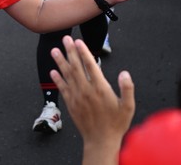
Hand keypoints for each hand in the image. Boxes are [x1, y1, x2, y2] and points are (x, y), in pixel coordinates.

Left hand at [50, 36, 134, 160]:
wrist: (101, 141)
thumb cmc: (116, 124)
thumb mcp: (128, 107)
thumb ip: (127, 89)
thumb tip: (125, 73)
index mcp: (101, 89)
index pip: (90, 66)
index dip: (84, 52)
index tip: (78, 42)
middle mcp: (87, 90)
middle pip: (77, 66)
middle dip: (70, 51)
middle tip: (65, 39)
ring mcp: (77, 96)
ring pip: (67, 75)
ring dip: (60, 62)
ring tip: (54, 50)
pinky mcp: (70, 103)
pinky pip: (62, 88)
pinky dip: (57, 79)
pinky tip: (53, 71)